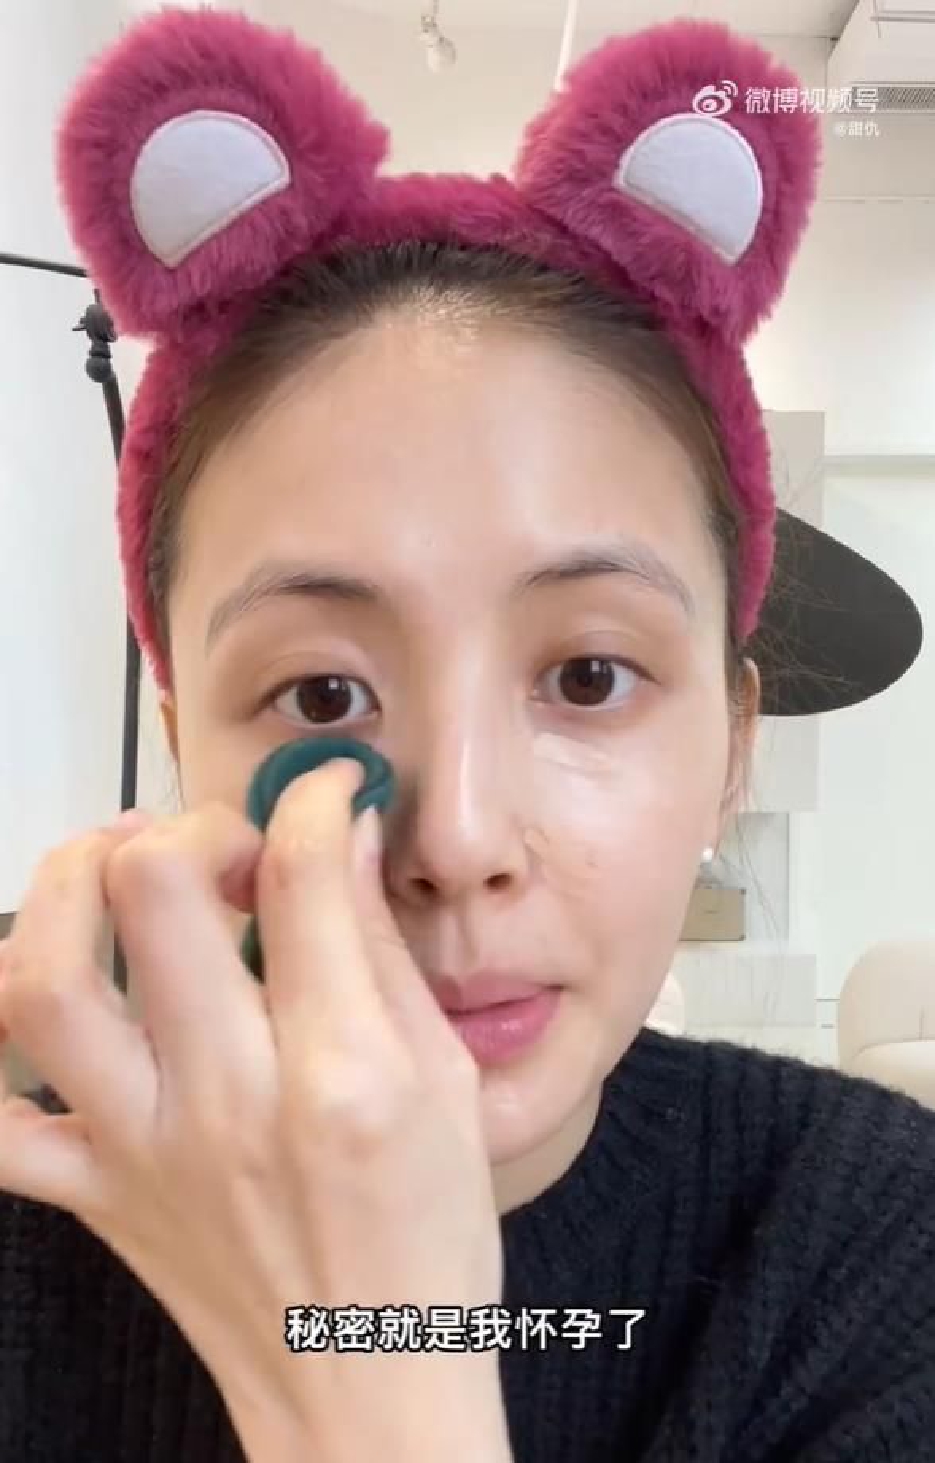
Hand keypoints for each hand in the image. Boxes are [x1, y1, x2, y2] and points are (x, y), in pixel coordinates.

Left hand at [0, 766, 510, 1462]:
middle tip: (222, 846)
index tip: (327, 795)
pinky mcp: (93, 1195)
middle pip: (151, 891)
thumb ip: (387, 955)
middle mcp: (227, 1098)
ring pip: (42, 982)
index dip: (315, 799)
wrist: (366, 1389)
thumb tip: (341, 840)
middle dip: (189, 825)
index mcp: (341, 1069)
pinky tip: (53, 1006)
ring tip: (113, 871)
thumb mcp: (450, 1085)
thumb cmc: (432, 1242)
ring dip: (66, 891)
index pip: (300, 872)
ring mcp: (141, 1149)